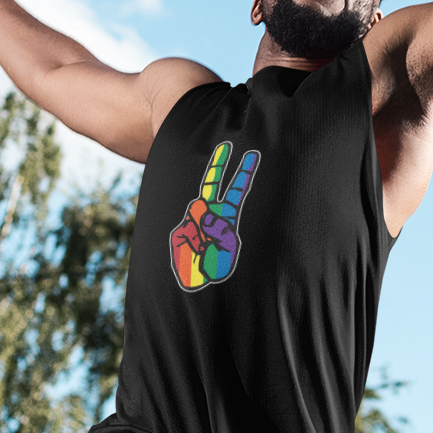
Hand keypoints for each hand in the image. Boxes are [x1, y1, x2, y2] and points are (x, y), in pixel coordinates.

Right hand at [170, 141, 259, 289]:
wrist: (197, 289)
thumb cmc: (218, 269)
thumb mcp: (228, 249)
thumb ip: (219, 227)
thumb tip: (203, 211)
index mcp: (228, 216)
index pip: (237, 190)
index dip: (244, 172)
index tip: (253, 153)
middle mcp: (210, 215)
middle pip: (212, 183)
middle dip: (217, 163)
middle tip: (225, 144)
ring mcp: (193, 222)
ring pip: (198, 211)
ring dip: (206, 232)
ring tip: (209, 250)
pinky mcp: (179, 232)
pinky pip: (188, 230)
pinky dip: (195, 244)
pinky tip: (197, 254)